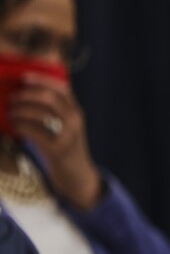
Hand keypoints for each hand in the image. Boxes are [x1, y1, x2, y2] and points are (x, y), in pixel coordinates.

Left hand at [7, 72, 101, 209]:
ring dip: (21, 109)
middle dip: (28, 94)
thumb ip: (55, 114)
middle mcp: (75, 121)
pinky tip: (13, 125)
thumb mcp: (66, 129)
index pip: (62, 89)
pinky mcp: (57, 148)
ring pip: (41, 113)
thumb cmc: (65, 150)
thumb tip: (26, 99)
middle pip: (50, 98)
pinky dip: (21, 125)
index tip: (24, 76)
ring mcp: (67, 135)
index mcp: (76, 113)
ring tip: (10, 111)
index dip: (43, 80)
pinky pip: (35, 131)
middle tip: (12, 96)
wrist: (77, 176)